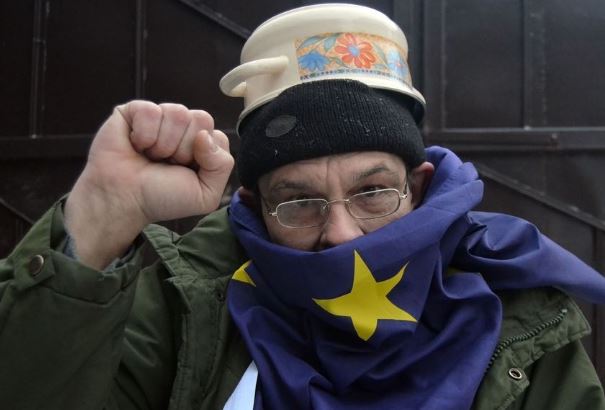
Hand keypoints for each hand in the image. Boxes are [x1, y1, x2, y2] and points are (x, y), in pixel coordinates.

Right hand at [65, 101, 233, 268]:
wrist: (124, 200)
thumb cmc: (162, 198)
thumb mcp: (206, 194)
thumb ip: (222, 165)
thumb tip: (205, 135)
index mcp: (201, 145)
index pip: (218, 136)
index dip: (204, 156)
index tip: (186, 171)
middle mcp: (183, 129)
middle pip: (202, 119)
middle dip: (184, 149)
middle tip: (166, 163)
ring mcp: (160, 118)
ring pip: (178, 112)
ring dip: (163, 143)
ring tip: (150, 156)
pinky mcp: (135, 111)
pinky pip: (151, 110)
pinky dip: (144, 134)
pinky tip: (136, 146)